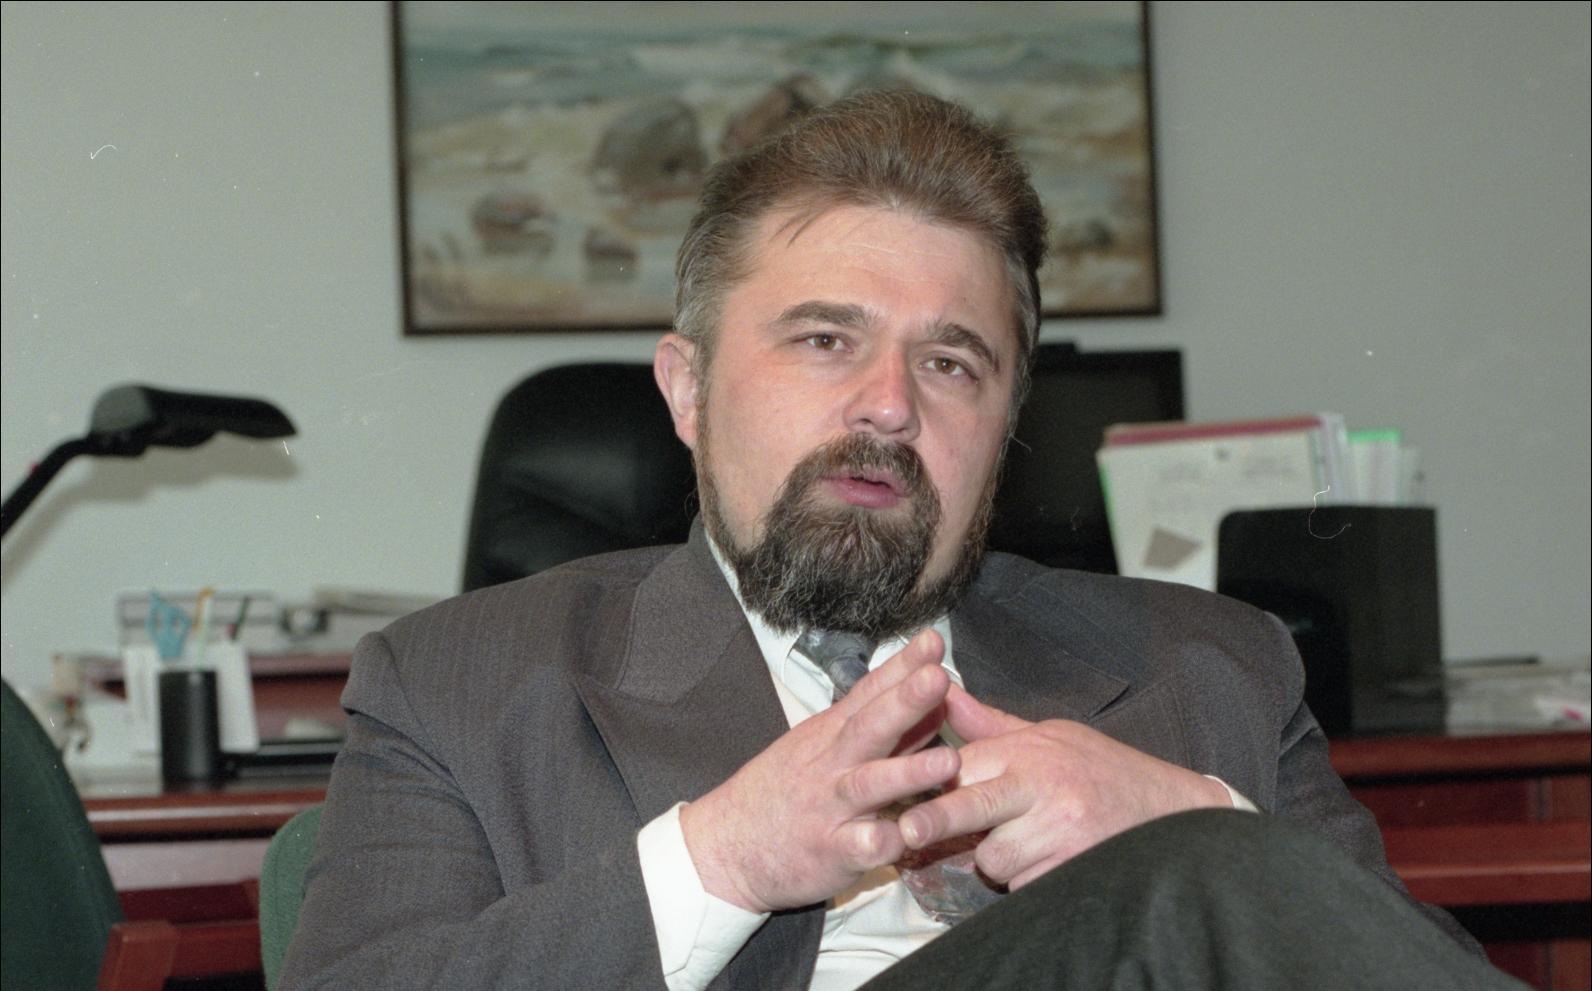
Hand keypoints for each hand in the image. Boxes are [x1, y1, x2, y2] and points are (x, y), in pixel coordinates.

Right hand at [680, 629, 960, 912]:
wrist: (728, 846)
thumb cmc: (785, 791)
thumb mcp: (821, 747)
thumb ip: (879, 727)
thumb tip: (932, 701)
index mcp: (831, 734)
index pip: (869, 692)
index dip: (901, 666)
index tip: (933, 640)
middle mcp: (831, 765)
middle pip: (869, 727)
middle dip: (905, 702)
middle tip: (938, 678)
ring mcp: (831, 809)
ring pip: (870, 785)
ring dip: (908, 772)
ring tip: (948, 761)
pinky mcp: (831, 854)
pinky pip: (861, 847)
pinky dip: (882, 842)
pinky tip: (905, 838)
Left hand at [897, 685, 1231, 890]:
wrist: (1171, 811)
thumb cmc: (1102, 770)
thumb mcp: (1050, 734)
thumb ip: (991, 725)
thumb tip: (944, 692)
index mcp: (1032, 750)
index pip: (965, 765)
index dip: (939, 782)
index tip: (919, 791)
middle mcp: (1043, 787)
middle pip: (972, 805)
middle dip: (935, 819)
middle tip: (906, 830)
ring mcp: (1059, 830)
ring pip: (994, 856)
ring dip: (998, 858)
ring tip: (1027, 840)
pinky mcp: (1071, 867)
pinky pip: (1023, 883)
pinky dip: (1027, 878)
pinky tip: (1050, 859)